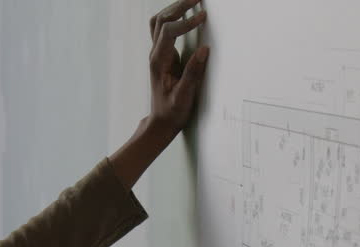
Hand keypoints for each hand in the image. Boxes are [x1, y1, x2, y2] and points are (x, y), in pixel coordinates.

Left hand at [107, 1, 210, 187]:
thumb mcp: (184, 96)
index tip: (203, 17)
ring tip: (193, 0)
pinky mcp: (163, 54)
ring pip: (159, 22)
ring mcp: (157, 53)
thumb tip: (204, 50)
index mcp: (159, 62)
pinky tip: (185, 13)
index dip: (186, 22)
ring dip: (175, 8)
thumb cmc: (172, 112)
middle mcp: (155, 54)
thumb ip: (193, 73)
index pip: (168, 32)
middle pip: (161, 20)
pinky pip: (163, 29)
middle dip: (179, 6)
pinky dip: (173, 16)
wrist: (161, 122)